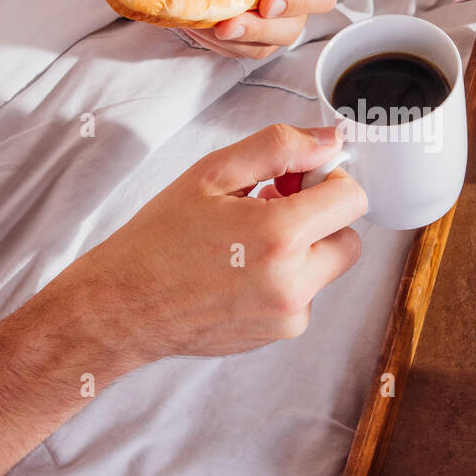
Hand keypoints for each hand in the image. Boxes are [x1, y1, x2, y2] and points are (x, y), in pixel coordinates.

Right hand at [63, 124, 366, 358]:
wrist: (123, 307)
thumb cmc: (159, 239)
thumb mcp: (212, 174)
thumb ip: (279, 148)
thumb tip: (330, 141)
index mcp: (279, 236)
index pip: (352, 199)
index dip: (329, 180)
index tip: (298, 179)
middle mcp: (293, 283)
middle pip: (349, 238)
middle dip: (321, 218)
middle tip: (273, 206)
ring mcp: (289, 315)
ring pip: (327, 268)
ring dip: (303, 249)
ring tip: (247, 241)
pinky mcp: (280, 334)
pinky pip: (305, 295)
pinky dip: (286, 278)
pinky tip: (241, 270)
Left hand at [166, 0, 338, 58]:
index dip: (302, 1)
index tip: (268, 2)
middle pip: (294, 27)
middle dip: (260, 31)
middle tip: (225, 26)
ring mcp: (270, 19)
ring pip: (266, 45)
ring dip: (235, 43)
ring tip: (202, 28)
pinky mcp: (247, 35)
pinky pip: (241, 51)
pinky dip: (218, 46)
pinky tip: (196, 29)